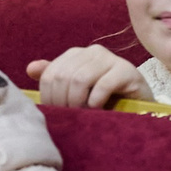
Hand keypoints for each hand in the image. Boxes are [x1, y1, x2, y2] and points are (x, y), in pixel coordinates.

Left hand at [27, 44, 143, 108]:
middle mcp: (92, 52)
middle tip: (71, 117)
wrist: (139, 108)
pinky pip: (102, 85)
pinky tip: (98, 110)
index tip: (57, 115)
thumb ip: (55, 79)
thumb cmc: (105, 101)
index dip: (49, 98)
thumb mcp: (76, 92)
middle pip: (63, 77)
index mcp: (76, 55)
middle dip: (63, 102)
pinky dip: (96, 101)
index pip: (50, 75)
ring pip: (80, 79)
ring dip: (78, 103)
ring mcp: (111, 59)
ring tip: (83, 115)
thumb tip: (31, 68)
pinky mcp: (127, 71)